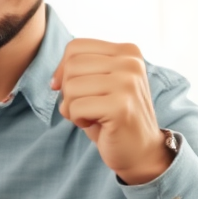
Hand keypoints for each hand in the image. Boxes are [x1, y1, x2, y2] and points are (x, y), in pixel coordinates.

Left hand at [51, 39, 170, 184]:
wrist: (142, 151)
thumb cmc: (114, 117)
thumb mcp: (98, 84)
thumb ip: (80, 70)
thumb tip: (55, 80)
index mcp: (127, 51)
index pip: (75, 47)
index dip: (63, 70)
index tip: (71, 90)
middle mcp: (131, 63)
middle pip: (72, 65)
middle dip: (68, 90)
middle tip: (85, 107)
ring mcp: (128, 83)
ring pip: (71, 86)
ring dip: (72, 106)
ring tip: (92, 115)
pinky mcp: (121, 106)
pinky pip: (76, 107)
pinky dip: (78, 119)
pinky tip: (97, 124)